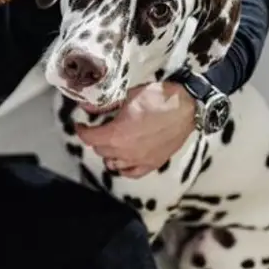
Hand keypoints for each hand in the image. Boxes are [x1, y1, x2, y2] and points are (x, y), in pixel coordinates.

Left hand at [75, 82, 195, 178]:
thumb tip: (87, 107)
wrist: (187, 106)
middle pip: (101, 150)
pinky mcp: (153, 163)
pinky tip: (124, 160)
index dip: (81, 131)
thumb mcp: (127, 96)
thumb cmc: (157, 98)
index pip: (89, 139)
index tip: (81, 125)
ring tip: (111, 143)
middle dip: (96, 139)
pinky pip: (132, 173)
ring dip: (109, 154)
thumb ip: (105, 105)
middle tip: (99, 129)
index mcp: (116, 134)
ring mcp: (140, 160)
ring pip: (114, 163)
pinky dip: (124, 168)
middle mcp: (126, 152)